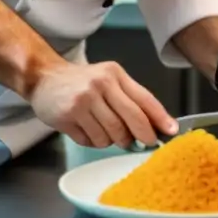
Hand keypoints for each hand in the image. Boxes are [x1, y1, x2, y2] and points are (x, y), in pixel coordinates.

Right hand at [29, 60, 177, 148]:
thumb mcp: (109, 79)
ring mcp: (84, 100)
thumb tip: (155, 125)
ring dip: (112, 140)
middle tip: (144, 143)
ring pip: (112, 135)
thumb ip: (130, 98)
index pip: (144, 99)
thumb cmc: (82, 82)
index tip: (171, 131)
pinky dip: (92, 141)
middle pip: (132, 119)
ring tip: (103, 130)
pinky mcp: (69, 116)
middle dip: (142, 136)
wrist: (45, 78)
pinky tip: (86, 129)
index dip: (160, 118)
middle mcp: (101, 84)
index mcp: (115, 74)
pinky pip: (91, 141)